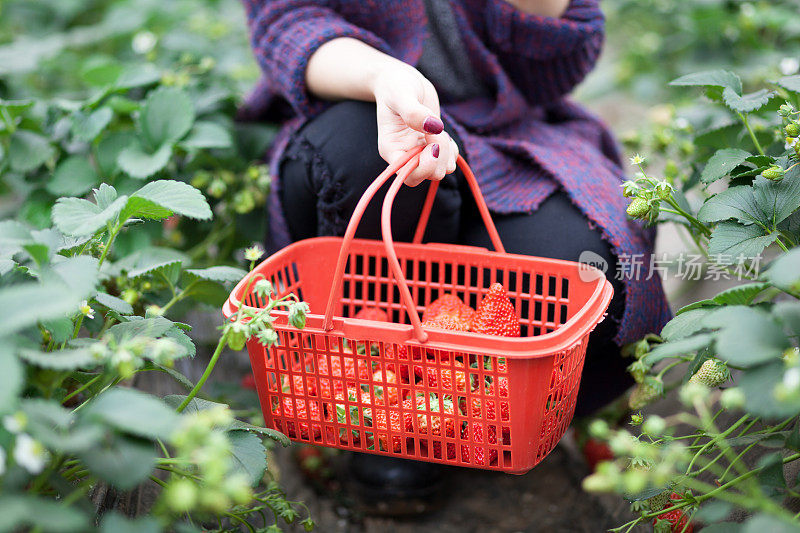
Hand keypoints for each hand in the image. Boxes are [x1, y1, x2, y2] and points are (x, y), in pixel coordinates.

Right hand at [370, 64, 457, 185]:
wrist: (403, 81)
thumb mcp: (401, 94)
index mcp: (391, 149)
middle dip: (439, 156)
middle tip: (438, 132)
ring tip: (440, 131)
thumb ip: (413, 112)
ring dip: (447, 153)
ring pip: (440, 171)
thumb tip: (434, 127)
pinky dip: (452, 150)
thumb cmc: (395, 86)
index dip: (425, 166)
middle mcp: (404, 155)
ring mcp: (419, 153)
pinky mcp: (432, 148)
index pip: (407, 175)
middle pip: (427, 176)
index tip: (433, 143)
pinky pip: (448, 161)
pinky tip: (444, 133)